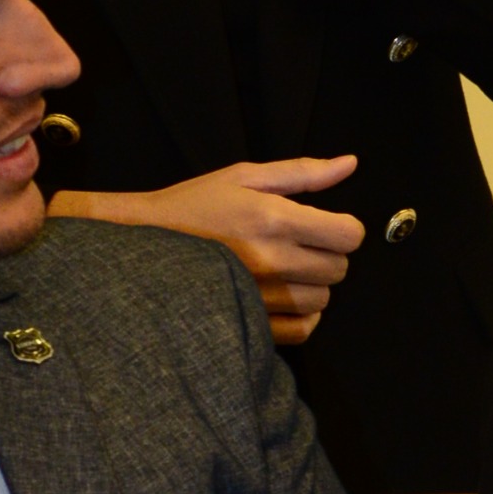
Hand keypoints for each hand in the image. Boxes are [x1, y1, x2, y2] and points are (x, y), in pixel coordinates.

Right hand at [50, 157, 363, 344]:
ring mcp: (262, 298)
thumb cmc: (194, 206)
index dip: (344, 228)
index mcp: (274, 218)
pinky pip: (303, 329)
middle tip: (300, 244)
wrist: (142, 246)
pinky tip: (285, 297)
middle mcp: (273, 261)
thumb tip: (350, 163)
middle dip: (328, 254)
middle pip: (339, 268)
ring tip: (286, 270)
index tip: (326, 225)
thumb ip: (302, 173)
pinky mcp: (251, 324)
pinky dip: (304, 317)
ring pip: (323, 299)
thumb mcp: (244, 176)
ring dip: (314, 284)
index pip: (348, 234)